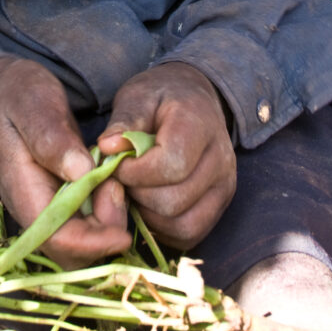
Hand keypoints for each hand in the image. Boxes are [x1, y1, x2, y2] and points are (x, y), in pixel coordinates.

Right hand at [0, 57, 130, 267]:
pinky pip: (86, 224)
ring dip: (107, 224)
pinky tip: (113, 183)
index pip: (54, 238)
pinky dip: (106, 213)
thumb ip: (52, 137)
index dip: (89, 244)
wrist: (8, 91)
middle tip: (118, 191)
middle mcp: (33, 208)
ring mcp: (47, 206)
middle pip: (69, 251)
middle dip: (102, 237)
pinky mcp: (61, 200)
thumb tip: (81, 171)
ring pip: (81, 243)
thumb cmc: (20, 94)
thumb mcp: (34, 106)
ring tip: (117, 183)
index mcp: (21, 192)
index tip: (122, 234)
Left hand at [97, 62, 235, 250]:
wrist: (193, 98)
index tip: (117, 163)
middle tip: (122, 179)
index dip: (135, 172)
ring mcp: (224, 185)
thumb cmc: (161, 96)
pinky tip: (148, 204)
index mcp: (200, 124)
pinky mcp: (220, 204)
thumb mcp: (138, 96)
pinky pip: (190, 234)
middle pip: (175, 201)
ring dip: (149, 216)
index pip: (171, 165)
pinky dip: (163, 228)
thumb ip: (124, 122)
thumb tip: (107, 148)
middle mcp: (221, 159)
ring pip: (183, 225)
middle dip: (138, 195)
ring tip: (135, 190)